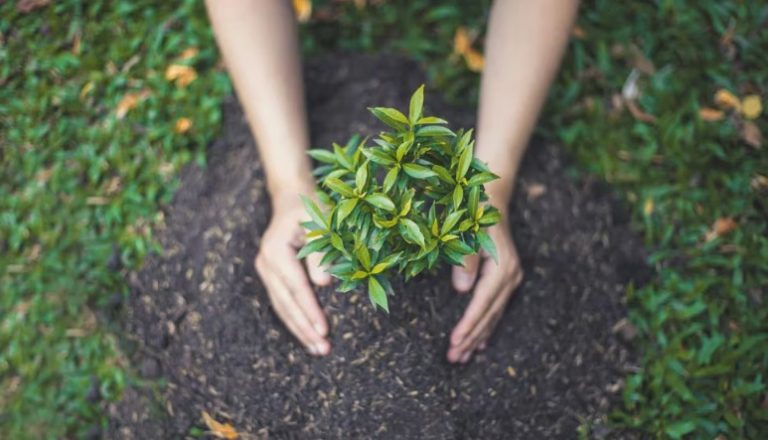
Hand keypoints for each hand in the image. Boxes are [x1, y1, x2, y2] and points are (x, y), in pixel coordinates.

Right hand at [255, 188, 332, 355]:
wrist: (291, 197)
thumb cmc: (311, 207)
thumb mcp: (321, 223)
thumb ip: (321, 253)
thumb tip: (323, 283)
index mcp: (276, 251)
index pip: (296, 288)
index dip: (310, 311)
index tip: (324, 330)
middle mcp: (265, 263)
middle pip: (286, 303)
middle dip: (305, 328)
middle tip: (323, 349)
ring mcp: (265, 270)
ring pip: (281, 307)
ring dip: (299, 329)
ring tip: (317, 349)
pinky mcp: (271, 275)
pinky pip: (281, 302)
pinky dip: (294, 319)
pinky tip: (307, 335)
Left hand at [447, 212, 522, 362]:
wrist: (492, 200)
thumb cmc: (475, 213)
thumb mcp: (467, 231)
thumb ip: (466, 259)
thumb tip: (462, 290)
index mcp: (501, 268)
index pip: (482, 304)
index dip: (468, 325)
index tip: (454, 342)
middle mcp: (510, 276)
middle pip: (488, 315)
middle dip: (470, 338)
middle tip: (453, 358)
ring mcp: (511, 279)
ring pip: (493, 316)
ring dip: (477, 338)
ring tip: (461, 358)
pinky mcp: (507, 280)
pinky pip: (496, 310)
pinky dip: (487, 328)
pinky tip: (480, 345)